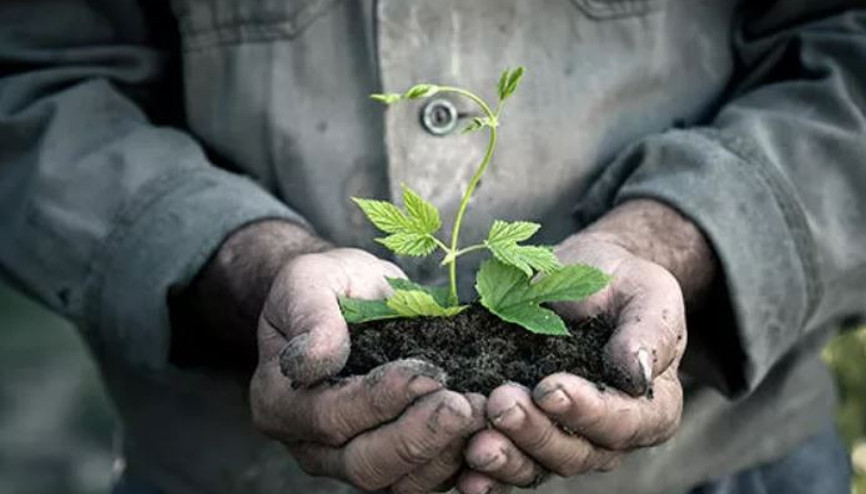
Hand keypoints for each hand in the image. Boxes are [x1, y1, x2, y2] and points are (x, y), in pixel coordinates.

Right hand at [250, 248, 485, 492]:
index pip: (328, 416)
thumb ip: (310, 316)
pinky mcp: (393, 462)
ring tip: (483, 414)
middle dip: (419, 436)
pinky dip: (459, 462)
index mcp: (278, 402)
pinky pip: (425, 479)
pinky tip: (488, 433)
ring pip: (399, 482)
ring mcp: (350, 459)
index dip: (378, 400)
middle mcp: (310, 444)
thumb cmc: (325, 286)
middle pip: (364, 463)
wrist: (347, 297)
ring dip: (446, 453)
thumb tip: (314, 359)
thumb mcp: (308, 281)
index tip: (425, 374)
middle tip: (464, 405)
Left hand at [460, 200, 716, 492]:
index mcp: (650, 408)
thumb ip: (648, 333)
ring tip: (476, 442)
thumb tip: (637, 372)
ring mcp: (564, 440)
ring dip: (506, 457)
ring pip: (537, 466)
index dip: (586, 411)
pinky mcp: (526, 435)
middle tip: (501, 403)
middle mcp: (609, 437)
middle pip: (574, 452)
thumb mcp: (647, 294)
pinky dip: (485, 473)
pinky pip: (508, 462)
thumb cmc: (622, 283)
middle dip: (535, 432)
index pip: (621, 422)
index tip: (549, 388)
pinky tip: (462, 474)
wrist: (584, 275)